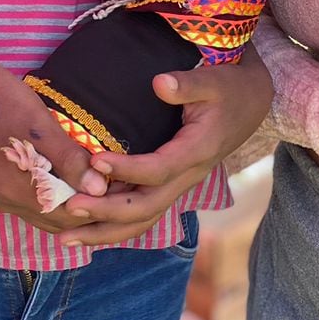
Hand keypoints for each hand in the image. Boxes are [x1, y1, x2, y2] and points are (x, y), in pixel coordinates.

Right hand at [0, 63, 110, 233]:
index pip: (69, 216)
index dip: (99, 204)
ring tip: (97, 182)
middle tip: (116, 185)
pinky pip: (30, 203)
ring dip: (70, 203)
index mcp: (17, 190)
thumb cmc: (1, 100)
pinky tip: (67, 179)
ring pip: (43, 213)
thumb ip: (68, 159)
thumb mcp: (40, 126)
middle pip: (56, 219)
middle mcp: (5, 201)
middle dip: (87, 207)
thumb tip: (99, 189)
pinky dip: (51, 197)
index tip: (123, 185)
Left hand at [61, 47, 274, 246]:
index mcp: (196, 152)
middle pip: (146, 207)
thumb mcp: (213, 81)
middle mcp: (188, 177)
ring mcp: (180, 185)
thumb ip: (187, 84)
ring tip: (67, 238)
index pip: (158, 170)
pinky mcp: (172, 185)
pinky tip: (87, 230)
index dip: (126, 170)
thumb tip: (159, 83)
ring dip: (106, 232)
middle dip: (106, 213)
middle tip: (70, 209)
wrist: (251, 103)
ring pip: (143, 220)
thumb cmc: (229, 88)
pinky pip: (144, 214)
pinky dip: (115, 226)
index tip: (95, 161)